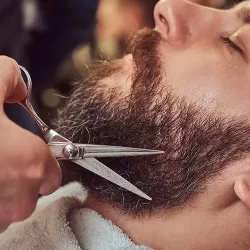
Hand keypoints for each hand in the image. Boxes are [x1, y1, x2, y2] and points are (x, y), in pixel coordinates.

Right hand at [0, 56, 61, 231]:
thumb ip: (10, 80)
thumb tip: (17, 86)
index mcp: (33, 165)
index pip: (53, 176)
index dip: (40, 164)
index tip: (28, 157)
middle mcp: (20, 199)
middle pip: (30, 193)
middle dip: (18, 178)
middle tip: (0, 160)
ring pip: (8, 207)